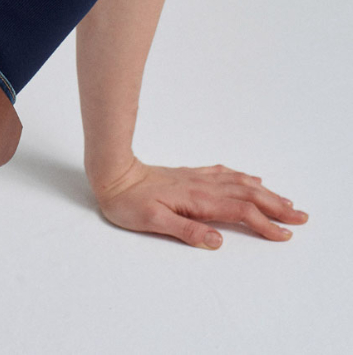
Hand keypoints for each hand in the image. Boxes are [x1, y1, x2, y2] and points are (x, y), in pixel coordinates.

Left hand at [90, 156, 308, 248]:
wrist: (113, 174)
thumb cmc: (128, 202)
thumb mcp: (153, 221)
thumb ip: (186, 230)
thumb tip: (217, 240)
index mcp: (197, 199)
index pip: (240, 212)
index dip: (265, 224)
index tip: (285, 234)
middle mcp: (201, 186)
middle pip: (247, 195)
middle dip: (276, 206)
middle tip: (301, 216)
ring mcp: (196, 178)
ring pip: (238, 183)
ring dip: (265, 192)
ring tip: (285, 200)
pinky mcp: (188, 175)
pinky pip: (223, 174)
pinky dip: (242, 177)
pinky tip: (250, 179)